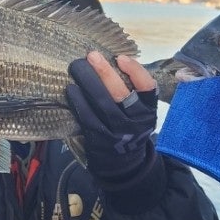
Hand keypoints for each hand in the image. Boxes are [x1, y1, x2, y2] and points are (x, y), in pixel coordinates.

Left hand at [66, 51, 160, 187]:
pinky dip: (78, 102)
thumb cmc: (130, 128)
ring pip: (102, 103)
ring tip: (77, 67)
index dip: (135, 71)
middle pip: (120, 93)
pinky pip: (87, 117)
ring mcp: (117, 131)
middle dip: (104, 72)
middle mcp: (135, 120)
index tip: (121, 58)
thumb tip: (110, 61)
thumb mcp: (140, 112)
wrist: (124, 164)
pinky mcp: (100, 139)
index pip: (147, 87)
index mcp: (148, 110)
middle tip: (91, 56)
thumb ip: (132, 91)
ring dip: (87, 82)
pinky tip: (71, 90)